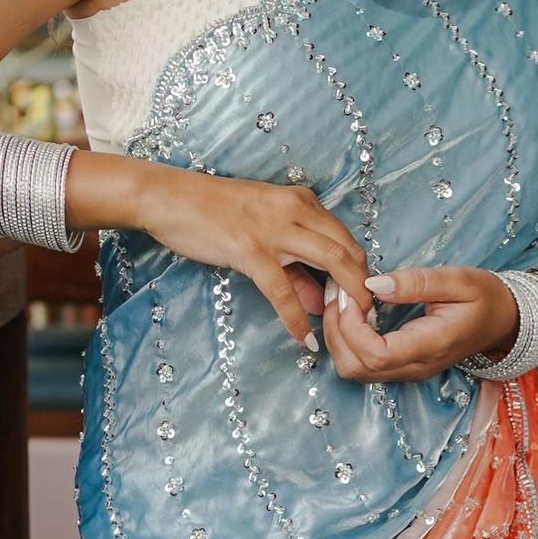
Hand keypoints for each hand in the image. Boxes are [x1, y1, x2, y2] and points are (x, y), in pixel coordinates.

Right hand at [118, 161, 370, 346]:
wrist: (169, 198)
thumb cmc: (214, 213)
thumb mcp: (263, 232)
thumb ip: (295, 265)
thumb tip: (322, 300)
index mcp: (301, 201)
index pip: (347, 237)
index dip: (362, 271)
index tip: (365, 299)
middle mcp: (295, 209)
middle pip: (349, 249)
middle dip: (365, 286)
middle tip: (368, 318)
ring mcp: (274, 229)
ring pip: (331, 262)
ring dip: (347, 297)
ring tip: (351, 327)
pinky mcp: (250, 250)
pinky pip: (283, 290)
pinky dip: (298, 318)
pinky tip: (305, 339)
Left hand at [321, 263, 515, 384]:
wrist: (504, 320)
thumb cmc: (485, 297)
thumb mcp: (458, 279)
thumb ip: (416, 282)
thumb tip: (373, 285)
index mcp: (430, 346)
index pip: (375, 355)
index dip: (351, 327)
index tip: (352, 294)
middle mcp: (415, 367)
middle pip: (356, 367)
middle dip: (336, 330)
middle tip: (339, 293)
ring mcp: (406, 371)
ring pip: (353, 370)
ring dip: (338, 336)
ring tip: (343, 301)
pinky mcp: (400, 366)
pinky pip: (362, 364)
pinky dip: (346, 340)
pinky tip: (353, 313)